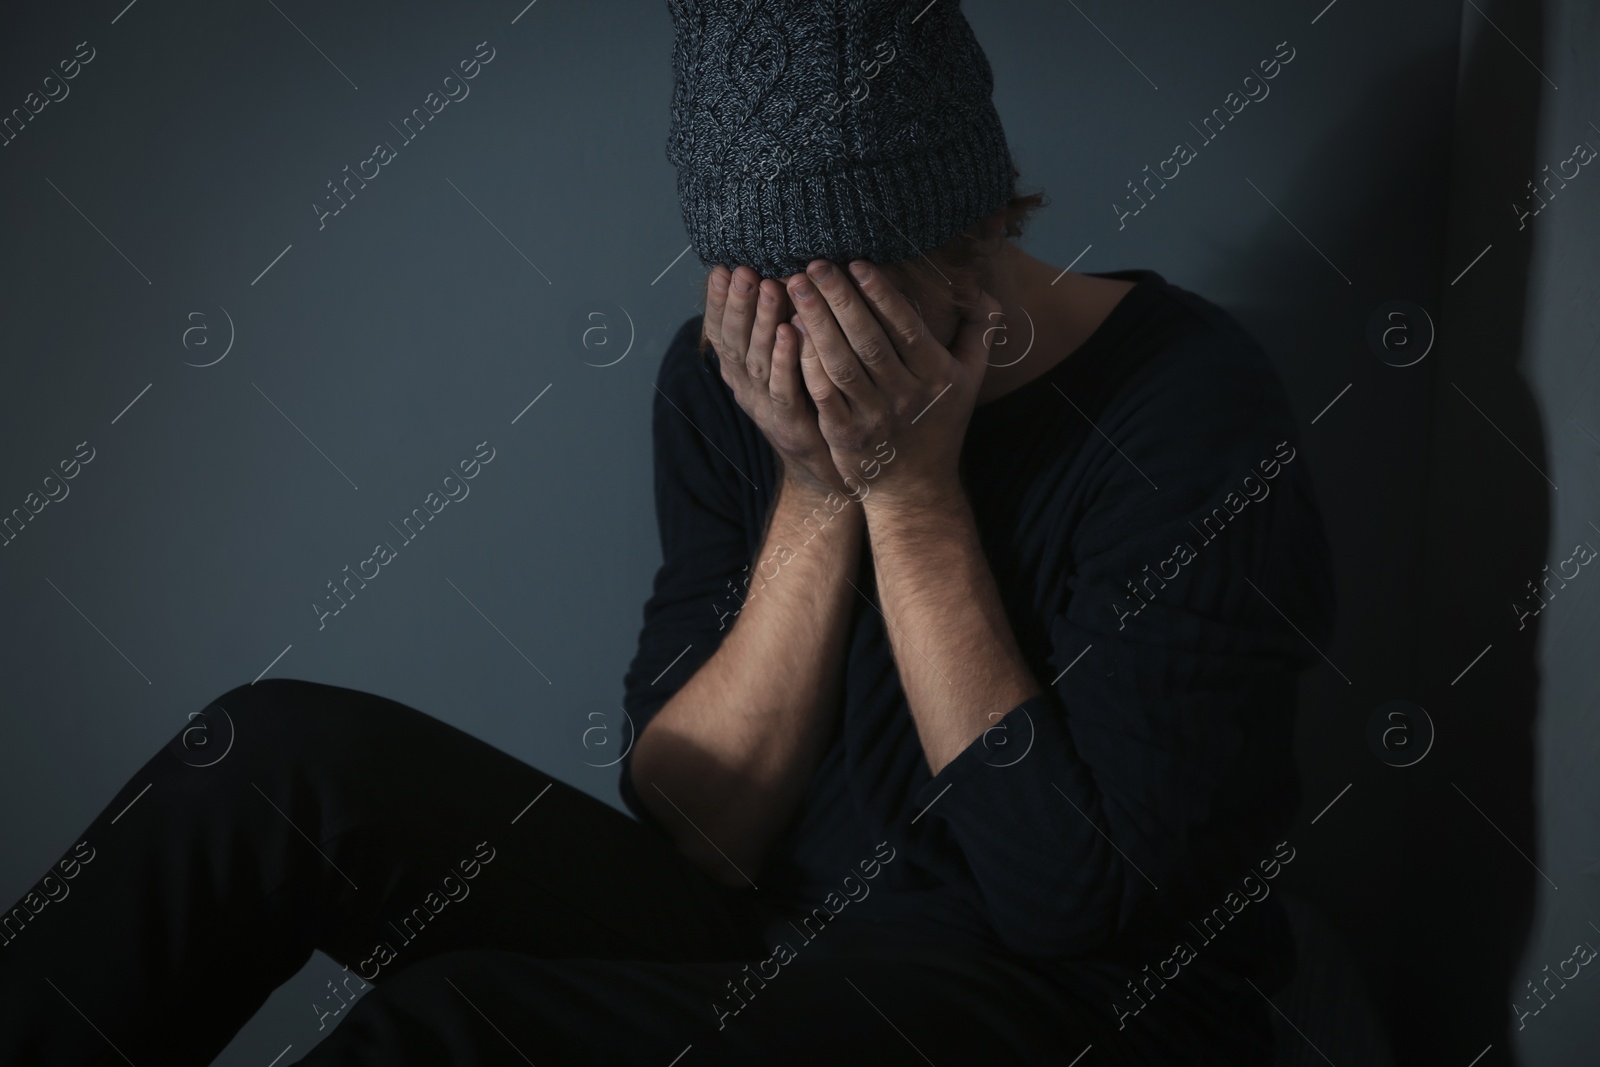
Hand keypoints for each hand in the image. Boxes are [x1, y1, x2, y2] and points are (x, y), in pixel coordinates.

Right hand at [701, 265, 856, 498]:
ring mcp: (764, 406)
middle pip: (734, 341)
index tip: (721, 269)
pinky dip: (784, 358)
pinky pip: (784, 387)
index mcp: (738, 371)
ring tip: (767, 288)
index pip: (719, 331)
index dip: (718, 302)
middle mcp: (744, 387)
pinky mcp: (789, 423)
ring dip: (760, 323)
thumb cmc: (805, 399)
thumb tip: (774, 275)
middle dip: (737, 304)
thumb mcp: (781, 360)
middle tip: (743, 270)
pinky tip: (788, 332)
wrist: (821, 462)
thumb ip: (773, 325)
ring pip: (756, 361)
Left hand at [783, 259, 998, 510]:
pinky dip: (805, 363)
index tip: (857, 263)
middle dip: (840, 299)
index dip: (881, 295)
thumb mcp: (969, 380)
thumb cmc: (940, 424)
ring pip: (841, 363)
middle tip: (814, 265)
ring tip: (796, 288)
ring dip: (816, 323)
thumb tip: (981, 289)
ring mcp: (873, 417)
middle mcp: (905, 396)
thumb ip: (979, 332)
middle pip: (868, 340)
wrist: (916, 489)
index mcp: (935, 376)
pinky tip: (789, 333)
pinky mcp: (844, 435)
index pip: (905, 328)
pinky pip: (822, 394)